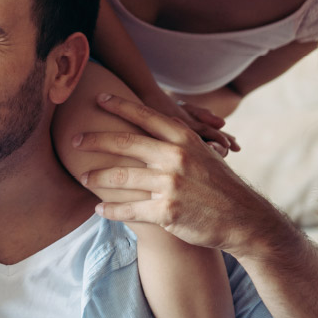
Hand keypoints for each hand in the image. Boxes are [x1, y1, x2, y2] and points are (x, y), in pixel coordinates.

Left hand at [73, 93, 280, 257]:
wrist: (243, 219)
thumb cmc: (219, 185)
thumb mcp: (204, 154)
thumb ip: (178, 141)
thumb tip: (152, 126)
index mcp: (183, 138)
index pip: (144, 116)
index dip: (119, 105)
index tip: (97, 98)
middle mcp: (175, 157)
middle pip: (124, 142)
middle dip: (94, 140)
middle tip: (74, 140)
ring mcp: (170, 184)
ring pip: (121, 177)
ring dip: (97, 177)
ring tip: (83, 177)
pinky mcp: (166, 211)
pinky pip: (129, 209)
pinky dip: (111, 210)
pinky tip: (99, 209)